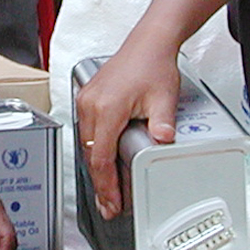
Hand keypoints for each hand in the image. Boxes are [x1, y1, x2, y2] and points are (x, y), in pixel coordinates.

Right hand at [72, 44, 179, 220]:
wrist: (148, 43)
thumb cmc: (153, 65)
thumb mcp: (164, 98)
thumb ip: (163, 123)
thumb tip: (163, 142)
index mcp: (107, 108)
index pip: (101, 158)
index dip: (107, 185)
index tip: (113, 202)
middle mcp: (91, 105)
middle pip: (91, 156)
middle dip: (101, 184)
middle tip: (109, 206)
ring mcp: (86, 101)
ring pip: (86, 146)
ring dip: (96, 169)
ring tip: (107, 191)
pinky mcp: (88, 98)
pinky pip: (86, 132)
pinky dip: (94, 152)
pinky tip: (102, 163)